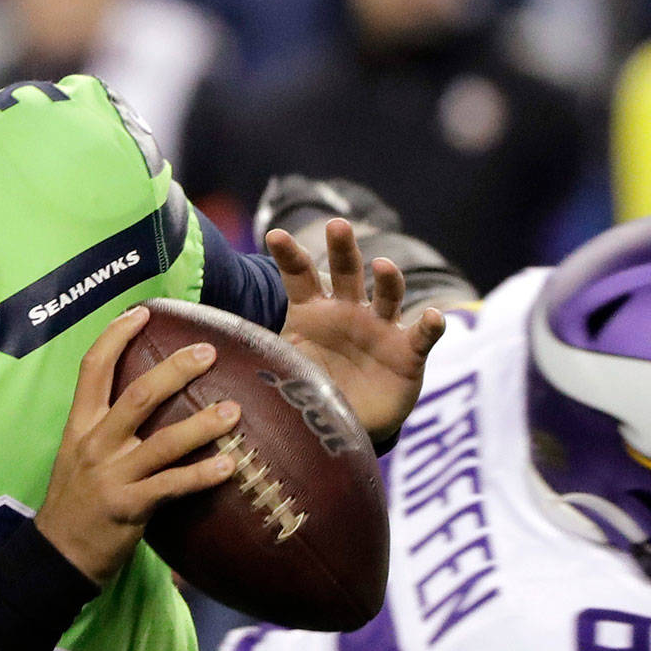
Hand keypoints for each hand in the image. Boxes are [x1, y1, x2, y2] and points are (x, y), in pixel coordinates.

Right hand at [36, 306, 242, 583]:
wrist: (55, 555)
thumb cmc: (74, 502)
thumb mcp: (78, 455)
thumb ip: (107, 427)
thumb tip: (150, 397)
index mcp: (80, 426)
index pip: (93, 369)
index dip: (115, 337)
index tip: (141, 313)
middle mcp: (94, 445)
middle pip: (136, 397)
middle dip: (174, 371)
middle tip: (206, 352)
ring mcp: (112, 477)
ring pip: (162, 442)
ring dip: (202, 424)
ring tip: (234, 411)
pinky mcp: (129, 508)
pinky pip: (172, 486)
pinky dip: (202, 475)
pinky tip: (230, 467)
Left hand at [270, 218, 446, 443]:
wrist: (345, 424)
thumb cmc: (310, 387)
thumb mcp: (283, 368)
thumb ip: (259, 353)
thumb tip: (214, 349)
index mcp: (313, 310)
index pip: (299, 275)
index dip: (289, 255)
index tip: (274, 235)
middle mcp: (348, 311)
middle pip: (346, 272)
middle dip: (342, 248)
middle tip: (337, 226)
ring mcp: (381, 328)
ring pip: (387, 295)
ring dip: (389, 279)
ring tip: (383, 266)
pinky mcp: (408, 353)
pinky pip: (421, 336)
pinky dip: (431, 326)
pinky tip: (436, 318)